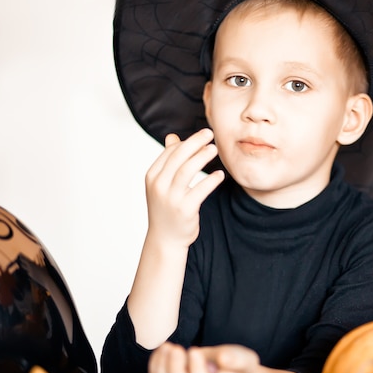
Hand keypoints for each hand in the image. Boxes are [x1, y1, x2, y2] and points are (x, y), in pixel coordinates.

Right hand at [144, 129, 224, 247]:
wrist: (165, 239)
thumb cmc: (166, 208)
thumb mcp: (161, 184)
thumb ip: (168, 161)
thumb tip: (172, 137)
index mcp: (152, 176)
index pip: (170, 153)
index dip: (187, 142)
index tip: (202, 136)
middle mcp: (159, 186)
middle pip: (178, 157)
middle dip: (195, 142)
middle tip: (210, 134)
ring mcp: (171, 198)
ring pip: (188, 170)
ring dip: (202, 157)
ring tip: (214, 149)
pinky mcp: (185, 209)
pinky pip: (201, 190)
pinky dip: (211, 180)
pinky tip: (220, 174)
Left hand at [148, 343, 259, 372]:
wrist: (227, 369)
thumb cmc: (237, 364)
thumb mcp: (245, 359)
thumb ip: (237, 359)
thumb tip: (223, 359)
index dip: (196, 370)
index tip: (194, 350)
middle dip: (174, 369)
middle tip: (176, 348)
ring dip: (162, 366)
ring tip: (167, 346)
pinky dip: (156, 365)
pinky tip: (162, 349)